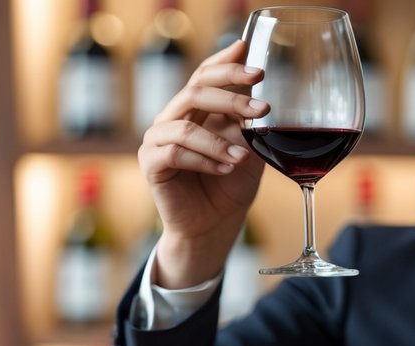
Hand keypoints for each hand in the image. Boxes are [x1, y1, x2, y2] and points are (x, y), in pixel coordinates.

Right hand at [138, 40, 268, 287]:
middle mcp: (173, 117)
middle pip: (195, 90)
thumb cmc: (229, 185)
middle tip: (263, 108)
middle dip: (232, 96)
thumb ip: (249, 123)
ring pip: (184, 125)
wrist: (213, 224)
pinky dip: (203, 160)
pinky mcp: (151, 164)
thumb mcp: (248, 149)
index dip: (224, 62)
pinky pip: (173, 153)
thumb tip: (258, 92)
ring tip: (243, 157)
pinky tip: (225, 168)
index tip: (249, 52)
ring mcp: (158, 139)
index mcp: (195, 109)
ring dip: (219, 141)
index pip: (205, 74)